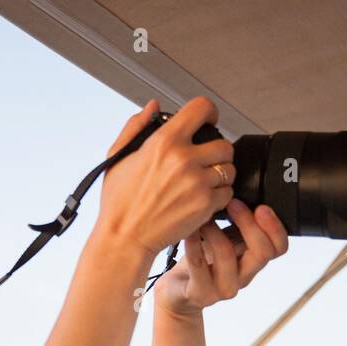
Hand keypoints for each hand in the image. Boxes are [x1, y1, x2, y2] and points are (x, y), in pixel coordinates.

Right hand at [96, 97, 235, 258]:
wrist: (125, 238)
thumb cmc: (119, 202)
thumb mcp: (117, 157)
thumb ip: (135, 127)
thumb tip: (153, 106)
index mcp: (164, 142)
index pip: (202, 108)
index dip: (209, 112)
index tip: (208, 121)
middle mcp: (184, 159)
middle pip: (224, 143)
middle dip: (216, 151)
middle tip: (205, 161)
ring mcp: (197, 183)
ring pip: (229, 169)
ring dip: (220, 175)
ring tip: (202, 183)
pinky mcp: (205, 205)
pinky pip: (227, 193)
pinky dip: (218, 196)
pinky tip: (201, 199)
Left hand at [153, 199, 288, 317]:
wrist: (178, 291)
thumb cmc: (203, 260)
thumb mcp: (227, 238)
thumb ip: (241, 223)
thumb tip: (249, 191)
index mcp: (253, 261)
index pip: (279, 248)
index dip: (275, 227)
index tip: (261, 207)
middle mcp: (243, 277)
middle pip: (262, 253)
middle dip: (248, 223)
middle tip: (231, 203)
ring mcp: (223, 288)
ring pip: (228, 257)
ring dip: (215, 230)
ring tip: (203, 217)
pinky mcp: (200, 294)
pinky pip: (198, 266)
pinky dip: (193, 243)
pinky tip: (189, 231)